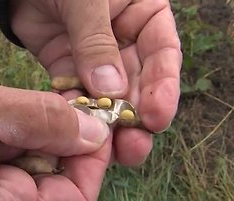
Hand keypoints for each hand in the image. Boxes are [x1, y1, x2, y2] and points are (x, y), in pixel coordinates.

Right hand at [0, 65, 109, 200]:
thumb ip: (43, 121)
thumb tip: (95, 133)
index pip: (74, 200)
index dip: (91, 157)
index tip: (93, 118)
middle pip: (56, 192)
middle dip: (62, 144)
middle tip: (56, 103)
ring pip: (35, 182)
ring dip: (37, 143)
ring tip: (13, 112)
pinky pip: (11, 181)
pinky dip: (16, 149)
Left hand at [11, 0, 181, 164]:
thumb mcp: (86, 0)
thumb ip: (97, 42)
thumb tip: (112, 91)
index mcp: (145, 14)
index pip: (163, 54)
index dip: (163, 88)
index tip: (156, 117)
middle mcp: (127, 40)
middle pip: (139, 84)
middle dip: (137, 116)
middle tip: (135, 147)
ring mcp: (97, 58)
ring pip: (111, 97)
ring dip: (112, 125)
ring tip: (115, 153)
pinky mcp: (70, 68)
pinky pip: (78, 96)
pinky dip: (79, 114)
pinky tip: (79, 134)